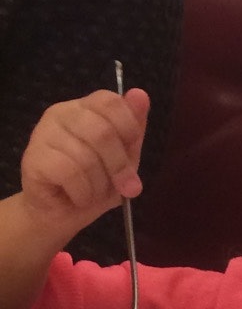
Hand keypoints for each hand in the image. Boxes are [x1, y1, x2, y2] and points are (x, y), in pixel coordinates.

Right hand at [20, 89, 148, 241]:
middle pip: (102, 131)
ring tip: (93, 193)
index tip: (132, 154)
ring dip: (99, 185)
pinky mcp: (33, 157)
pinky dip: (82, 192)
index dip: (128, 129)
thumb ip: (133, 128)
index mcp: (86, 108)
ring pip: (86, 156)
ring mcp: (43, 133)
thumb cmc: (94, 183)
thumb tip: (141, 95)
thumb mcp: (124, 158)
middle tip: (124, 187)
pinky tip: (79, 197)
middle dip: (119, 166)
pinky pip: (69, 172)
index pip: (110, 101)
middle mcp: (62, 113)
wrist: (61, 213)